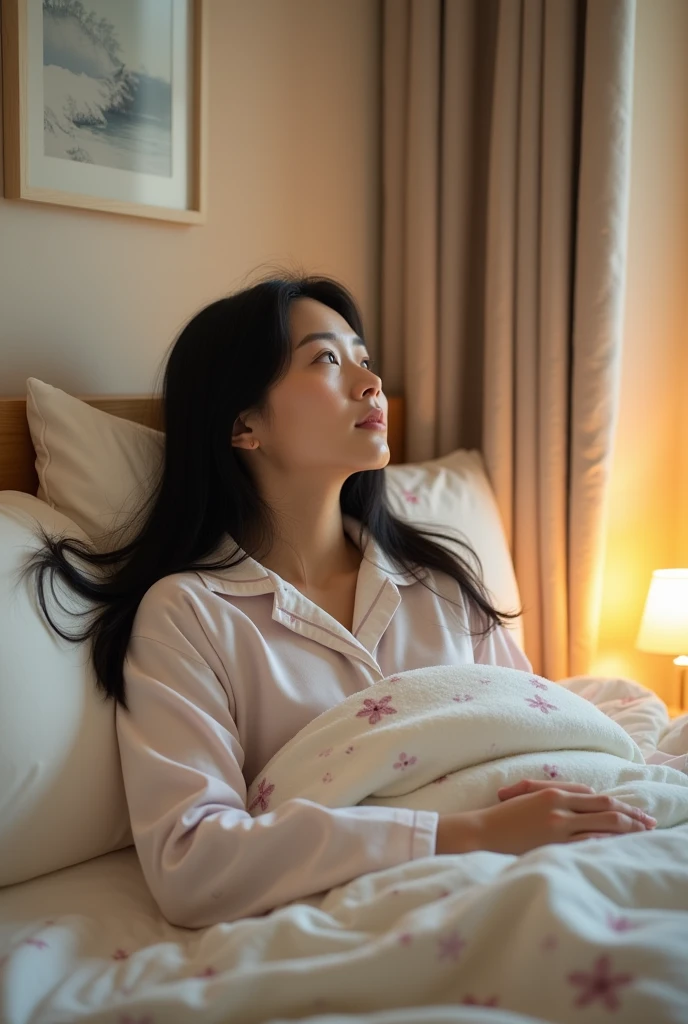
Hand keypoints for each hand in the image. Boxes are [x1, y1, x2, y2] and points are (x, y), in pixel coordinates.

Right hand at [436, 780, 655, 856]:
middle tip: (649, 821)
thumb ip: (551, 793)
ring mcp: (559, 827)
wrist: (481, 832)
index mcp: (552, 793)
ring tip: (643, 832)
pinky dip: (608, 841)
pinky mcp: (555, 846)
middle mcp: (559, 807)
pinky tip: (621, 844)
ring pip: (603, 823)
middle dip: (630, 813)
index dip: (613, 802)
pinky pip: (589, 842)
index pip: (592, 795)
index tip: (628, 811)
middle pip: (604, 806)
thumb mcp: (526, 796)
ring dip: (627, 827)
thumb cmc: (502, 816)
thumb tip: (580, 796)